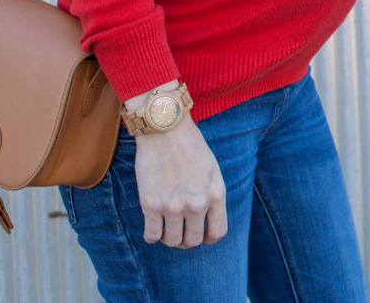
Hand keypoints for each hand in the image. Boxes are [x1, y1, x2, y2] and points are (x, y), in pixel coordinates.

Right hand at [131, 114, 227, 247]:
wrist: (166, 128)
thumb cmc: (189, 145)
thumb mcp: (212, 169)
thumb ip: (212, 195)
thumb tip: (206, 218)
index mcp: (216, 194)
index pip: (218, 232)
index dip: (208, 238)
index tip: (200, 234)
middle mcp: (197, 204)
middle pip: (193, 241)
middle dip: (187, 240)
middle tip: (179, 231)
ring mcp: (174, 206)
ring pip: (172, 242)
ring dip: (169, 238)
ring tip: (166, 228)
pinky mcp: (151, 205)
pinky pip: (152, 236)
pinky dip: (152, 236)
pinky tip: (152, 226)